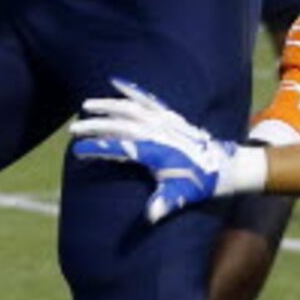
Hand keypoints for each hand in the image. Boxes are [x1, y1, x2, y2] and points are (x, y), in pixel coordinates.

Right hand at [69, 81, 250, 223]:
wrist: (226, 165)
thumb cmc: (201, 182)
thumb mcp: (182, 194)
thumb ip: (165, 203)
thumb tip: (151, 217)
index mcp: (157, 150)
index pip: (121, 146)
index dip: (98, 147)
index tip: (78, 150)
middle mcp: (159, 132)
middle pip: (121, 123)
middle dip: (95, 125)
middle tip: (73, 129)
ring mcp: (165, 121)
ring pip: (130, 107)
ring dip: (107, 105)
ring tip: (86, 106)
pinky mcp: (170, 115)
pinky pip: (147, 98)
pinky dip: (131, 90)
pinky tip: (116, 82)